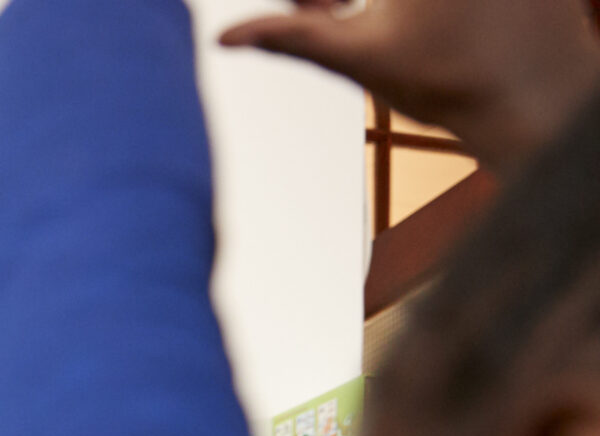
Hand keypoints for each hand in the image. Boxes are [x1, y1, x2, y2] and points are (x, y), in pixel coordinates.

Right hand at [220, 0, 599, 170]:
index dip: (321, 4)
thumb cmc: (447, 84)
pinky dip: (427, 5)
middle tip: (332, 10)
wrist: (537, 100)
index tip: (319, 13)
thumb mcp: (356, 56)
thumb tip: (224, 37)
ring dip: (377, 4)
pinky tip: (434, 20)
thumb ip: (290, 36)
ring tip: (373, 17)